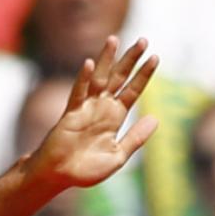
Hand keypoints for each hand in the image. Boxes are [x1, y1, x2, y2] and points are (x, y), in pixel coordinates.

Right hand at [23, 34, 159, 192]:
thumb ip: (136, 138)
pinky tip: (89, 64)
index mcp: (115, 117)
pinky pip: (78, 93)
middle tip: (143, 41)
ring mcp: (86, 108)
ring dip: (106, 59)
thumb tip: (156, 119)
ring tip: (115, 39)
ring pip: (98, 78)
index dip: (143, 75)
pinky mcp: (70, 114)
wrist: (59, 176)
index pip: (132, 90)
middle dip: (130, 59)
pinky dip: (83, 79)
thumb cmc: (86, 169)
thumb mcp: (118, 155)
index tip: (156, 57)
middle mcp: (102, 107)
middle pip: (119, 78)